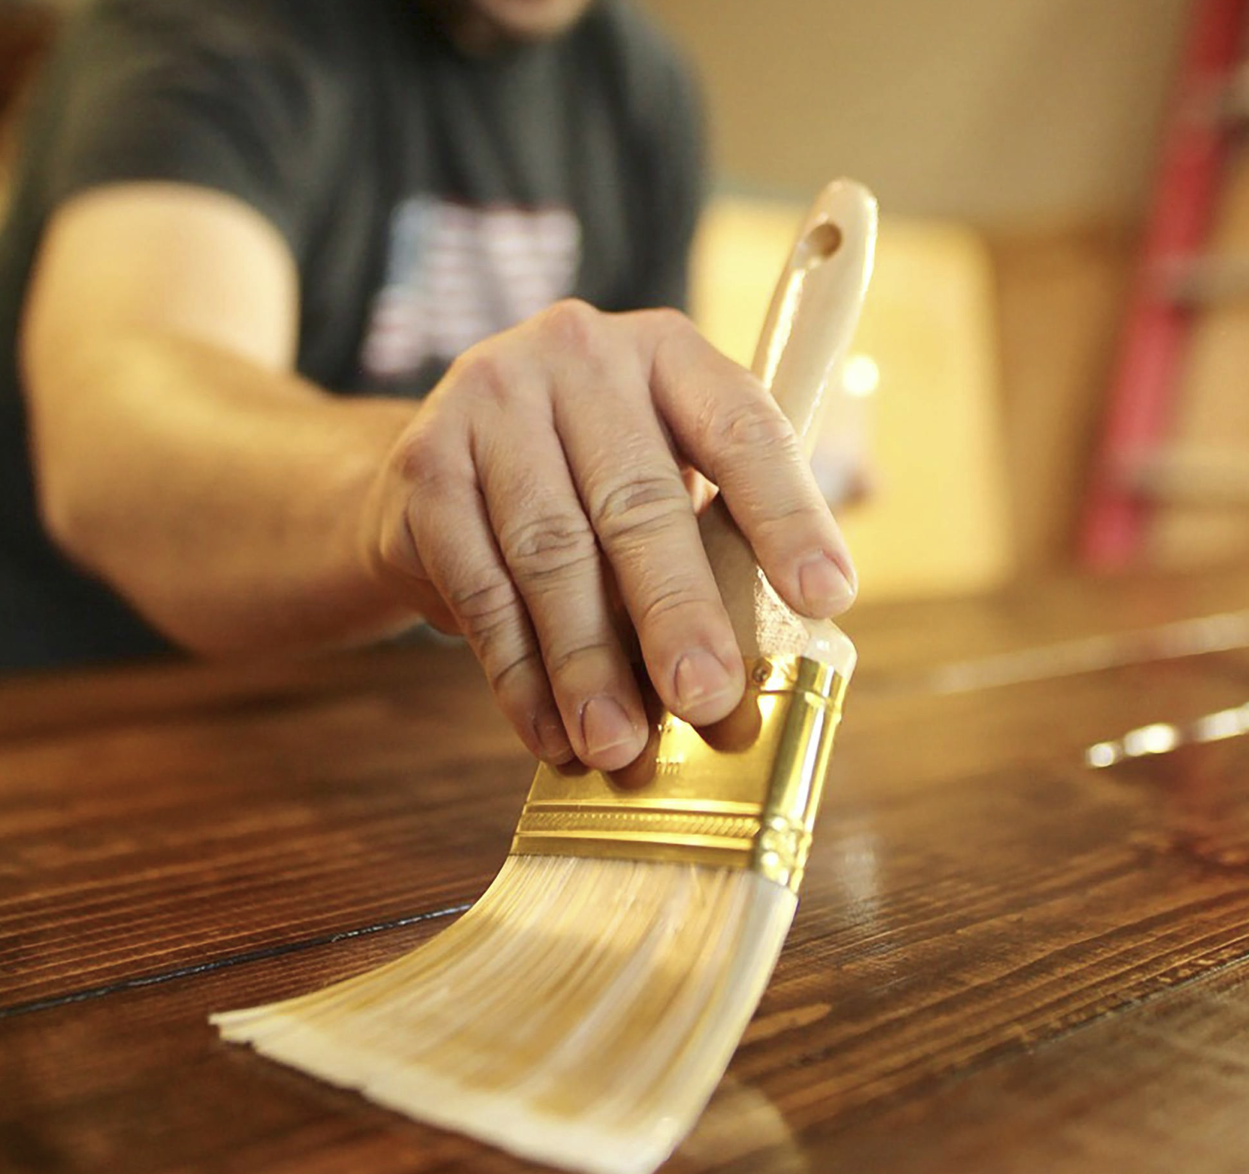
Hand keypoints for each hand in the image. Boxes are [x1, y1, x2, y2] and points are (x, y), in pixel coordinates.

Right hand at [360, 299, 857, 770]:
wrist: (432, 474)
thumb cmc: (582, 490)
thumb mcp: (659, 484)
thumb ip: (714, 551)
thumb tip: (755, 681)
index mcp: (668, 353)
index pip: (742, 426)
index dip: (787, 515)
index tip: (826, 597)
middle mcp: (579, 355)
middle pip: (637, 501)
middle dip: (677, 614)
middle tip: (706, 700)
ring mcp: (490, 401)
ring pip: (551, 553)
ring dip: (587, 665)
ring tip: (618, 745)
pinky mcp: (422, 466)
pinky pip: (479, 588)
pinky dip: (517, 676)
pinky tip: (549, 735)